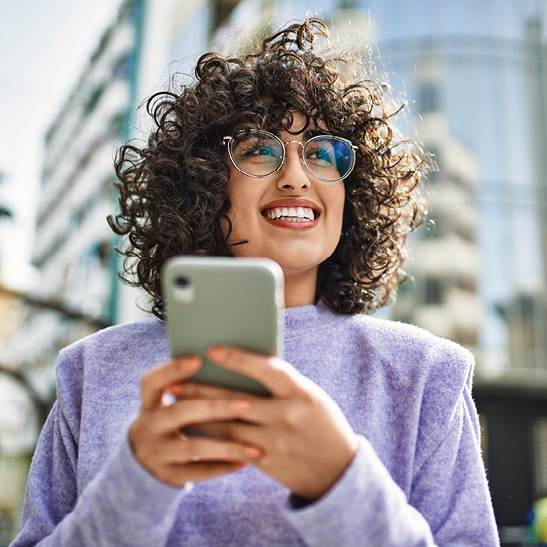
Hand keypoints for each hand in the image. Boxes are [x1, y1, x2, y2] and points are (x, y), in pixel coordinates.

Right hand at [129, 356, 264, 486]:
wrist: (145, 467)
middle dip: (215, 407)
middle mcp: (148, 427)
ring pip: (194, 447)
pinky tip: (247, 460)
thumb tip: (234, 363)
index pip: (153, 381)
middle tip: (247, 405)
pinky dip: (224, 466)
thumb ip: (193, 389)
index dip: (173, 369)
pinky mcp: (168, 477)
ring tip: (257, 446)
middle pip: (180, 412)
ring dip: (227, 445)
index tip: (199, 359)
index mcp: (150, 402)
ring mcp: (156, 454)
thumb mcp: (170, 405)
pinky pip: (199, 472)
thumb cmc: (174, 422)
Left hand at [182, 346, 358, 500]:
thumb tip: (244, 368)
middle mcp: (287, 415)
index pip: (266, 370)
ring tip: (175, 404)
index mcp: (301, 392)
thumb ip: (282, 384)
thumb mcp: (310, 396)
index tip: (212, 350)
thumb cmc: (322, 423)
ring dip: (198, 415)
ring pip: (228, 425)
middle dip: (202, 390)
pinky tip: (191, 430)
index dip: (238, 359)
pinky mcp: (266, 460)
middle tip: (175, 382)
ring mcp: (275, 440)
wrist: (338, 470)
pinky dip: (209, 437)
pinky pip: (231, 447)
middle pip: (237, 400)